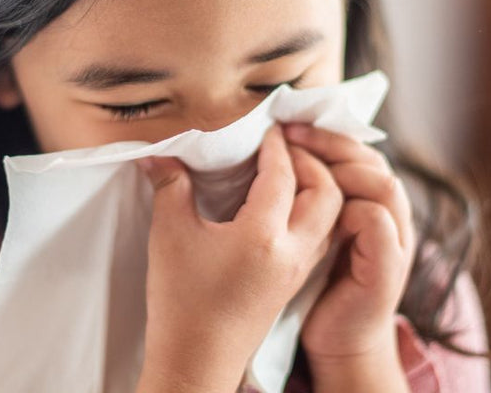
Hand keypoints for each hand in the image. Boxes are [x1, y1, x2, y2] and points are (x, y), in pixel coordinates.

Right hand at [133, 123, 343, 392]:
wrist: (196, 362)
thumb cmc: (181, 302)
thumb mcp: (169, 236)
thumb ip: (171, 188)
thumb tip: (160, 156)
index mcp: (263, 235)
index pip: (283, 175)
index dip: (274, 146)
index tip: (265, 128)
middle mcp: (292, 251)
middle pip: (327, 192)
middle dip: (311, 162)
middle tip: (285, 147)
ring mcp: (298, 270)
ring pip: (330, 217)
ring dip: (319, 187)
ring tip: (289, 172)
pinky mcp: (294, 284)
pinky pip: (321, 237)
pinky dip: (314, 213)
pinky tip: (285, 209)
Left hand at [282, 124, 415, 371]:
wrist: (337, 340)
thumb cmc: (313, 284)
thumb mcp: (304, 231)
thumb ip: (299, 194)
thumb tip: (259, 154)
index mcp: (365, 200)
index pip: (355, 150)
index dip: (323, 133)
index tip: (282, 124)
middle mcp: (387, 214)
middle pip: (372, 158)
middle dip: (330, 141)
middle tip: (288, 133)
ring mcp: (393, 240)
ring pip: (383, 182)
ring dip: (341, 168)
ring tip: (298, 163)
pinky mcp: (389, 268)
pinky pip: (377, 222)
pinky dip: (350, 208)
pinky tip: (317, 208)